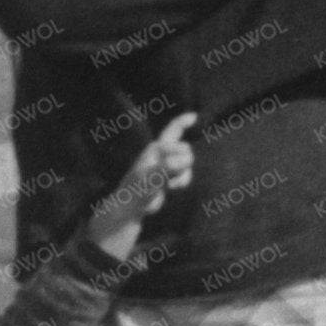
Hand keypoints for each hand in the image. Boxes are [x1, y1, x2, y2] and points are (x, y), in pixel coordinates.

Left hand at [85, 111, 198, 255]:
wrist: (130, 208)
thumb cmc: (136, 191)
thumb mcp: (150, 179)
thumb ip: (167, 168)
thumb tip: (186, 160)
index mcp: (155, 149)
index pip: (173, 131)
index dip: (184, 122)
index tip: (195, 117)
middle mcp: (161, 154)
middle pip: (185, 149)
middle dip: (183, 161)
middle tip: (169, 177)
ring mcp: (166, 165)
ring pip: (188, 163)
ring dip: (183, 175)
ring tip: (169, 185)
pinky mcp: (169, 177)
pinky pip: (186, 174)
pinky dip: (183, 181)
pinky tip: (172, 188)